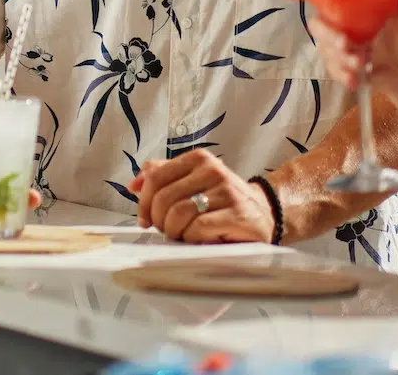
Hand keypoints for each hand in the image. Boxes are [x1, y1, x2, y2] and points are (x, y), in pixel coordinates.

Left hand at [128, 150, 275, 243]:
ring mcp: (227, 192)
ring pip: (179, 213)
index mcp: (199, 159)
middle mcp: (213, 170)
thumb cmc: (222, 202)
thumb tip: (133, 184)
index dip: (144, 202)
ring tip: (184, 235)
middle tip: (167, 231)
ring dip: (175, 231)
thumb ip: (163, 178)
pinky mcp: (238, 215)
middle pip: (164, 198)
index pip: (156, 177)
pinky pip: (198, 228)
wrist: (265, 214)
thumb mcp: (193, 183)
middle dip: (160, 221)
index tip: (145, 220)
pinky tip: (200, 239)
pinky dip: (192, 238)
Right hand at [308, 0, 397, 103]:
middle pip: (318, 25)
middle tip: (344, 44)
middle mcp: (342, 23)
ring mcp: (339, 46)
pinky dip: (342, 75)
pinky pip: (332, 70)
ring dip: (339, 59)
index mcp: (354, 7)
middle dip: (328, 36)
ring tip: (361, 65)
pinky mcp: (342, 66)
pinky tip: (355, 81)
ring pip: (325, 50)